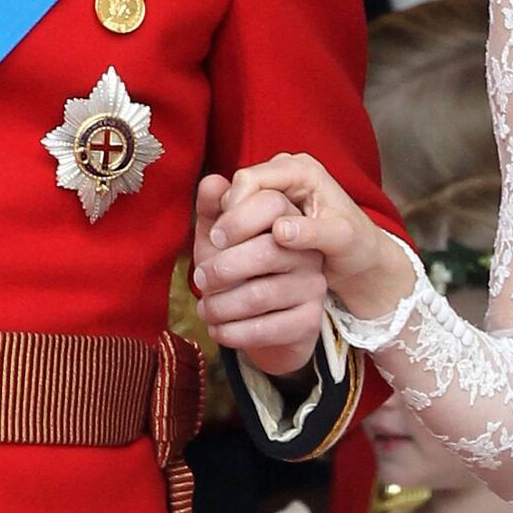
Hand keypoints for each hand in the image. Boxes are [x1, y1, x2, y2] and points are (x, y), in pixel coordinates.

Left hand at [192, 173, 326, 377]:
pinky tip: (218, 330)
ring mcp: (312, 286)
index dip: (238, 219)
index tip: (213, 237)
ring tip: (205, 309)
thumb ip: (212, 210)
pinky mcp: (309, 321)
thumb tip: (212, 181)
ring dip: (222, 306)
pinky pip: (268, 327)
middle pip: (266, 251)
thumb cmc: (236, 273)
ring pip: (261, 294)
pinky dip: (234, 332)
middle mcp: (307, 251)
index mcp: (287, 220)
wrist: (261, 325)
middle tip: (200, 280)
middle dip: (223, 268)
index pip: (272, 204)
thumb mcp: (219, 239)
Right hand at [212, 152, 413, 319]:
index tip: (225, 242)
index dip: (234, 209)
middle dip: (228, 219)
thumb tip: (280, 231)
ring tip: (225, 257)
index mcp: (303, 170)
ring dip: (229, 228)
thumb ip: (314, 233)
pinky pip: (241, 214)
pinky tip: (235, 256)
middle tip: (218, 251)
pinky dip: (235, 234)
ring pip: (236, 202)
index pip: (251, 179)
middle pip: (238, 187)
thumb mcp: (342, 240)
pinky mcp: (269, 207)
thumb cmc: (357, 246)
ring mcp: (276, 188)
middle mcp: (286, 172)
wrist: (360, 257)